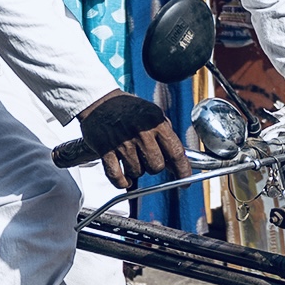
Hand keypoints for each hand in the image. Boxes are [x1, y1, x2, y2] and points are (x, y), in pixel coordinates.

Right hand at [76, 91, 191, 188]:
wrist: (99, 102)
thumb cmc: (129, 110)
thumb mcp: (153, 114)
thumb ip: (165, 136)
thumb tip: (177, 163)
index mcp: (155, 122)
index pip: (176, 152)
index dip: (183, 170)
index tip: (185, 181)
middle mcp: (140, 132)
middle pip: (156, 166)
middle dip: (154, 166)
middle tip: (148, 158)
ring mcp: (122, 142)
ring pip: (137, 172)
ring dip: (136, 170)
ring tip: (132, 157)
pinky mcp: (105, 150)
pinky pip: (117, 177)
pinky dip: (122, 181)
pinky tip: (125, 178)